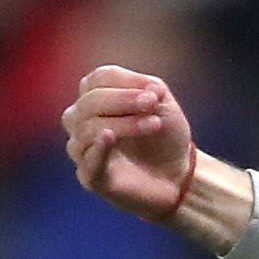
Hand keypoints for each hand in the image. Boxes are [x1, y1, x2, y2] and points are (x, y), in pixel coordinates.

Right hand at [62, 64, 195, 222]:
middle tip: (152, 103)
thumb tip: (147, 86)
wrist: (178, 177)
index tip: (156, 92)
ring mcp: (83, 150)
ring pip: (88, 129)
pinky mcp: (91, 178)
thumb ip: (150, 89)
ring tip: (155, 124)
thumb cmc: (165, 138)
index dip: (125, 82)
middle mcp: (80, 122)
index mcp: (94, 99)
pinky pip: (86, 161)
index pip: (97, 80)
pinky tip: (109, 136)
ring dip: (123, 123)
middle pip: (89, 102)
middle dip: (123, 100)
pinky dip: (97, 148)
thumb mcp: (163, 105)